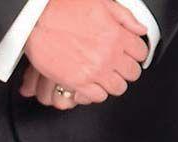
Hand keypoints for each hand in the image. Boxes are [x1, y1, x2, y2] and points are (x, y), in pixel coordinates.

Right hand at [24, 0, 147, 105]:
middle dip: (126, 69)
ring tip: (103, 76)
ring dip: (112, 82)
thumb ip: (125, 17)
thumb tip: (140, 29)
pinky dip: (96, 92)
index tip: (128, 55)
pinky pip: (97, 97)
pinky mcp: (77, 82)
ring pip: (117, 88)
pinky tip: (91, 84)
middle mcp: (108, 55)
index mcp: (116, 35)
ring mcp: (94, 71)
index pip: (141, 52)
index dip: (135, 54)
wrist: (36, 19)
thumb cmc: (63, 8)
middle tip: (116, 66)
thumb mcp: (101, 3)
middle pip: (132, 73)